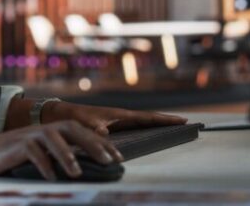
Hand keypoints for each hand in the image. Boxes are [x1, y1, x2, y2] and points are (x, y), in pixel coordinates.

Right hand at [0, 120, 122, 180]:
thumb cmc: (10, 159)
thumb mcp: (37, 158)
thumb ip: (55, 159)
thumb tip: (83, 171)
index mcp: (50, 132)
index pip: (80, 131)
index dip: (100, 142)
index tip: (119, 157)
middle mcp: (41, 130)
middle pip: (71, 128)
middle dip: (93, 143)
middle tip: (111, 160)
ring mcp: (27, 135)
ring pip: (51, 136)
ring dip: (66, 154)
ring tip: (78, 172)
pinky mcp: (13, 145)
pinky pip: (30, 150)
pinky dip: (42, 163)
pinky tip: (51, 178)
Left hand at [42, 101, 186, 134]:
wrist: (64, 114)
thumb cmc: (75, 118)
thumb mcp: (85, 124)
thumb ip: (95, 129)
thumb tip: (104, 134)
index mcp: (120, 115)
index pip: (147, 118)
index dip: (164, 120)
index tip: (182, 120)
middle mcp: (122, 116)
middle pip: (150, 118)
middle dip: (167, 120)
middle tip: (185, 123)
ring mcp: (119, 120)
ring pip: (144, 122)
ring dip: (158, 124)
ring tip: (174, 127)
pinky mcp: (114, 125)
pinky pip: (136, 127)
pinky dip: (147, 128)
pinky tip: (151, 133)